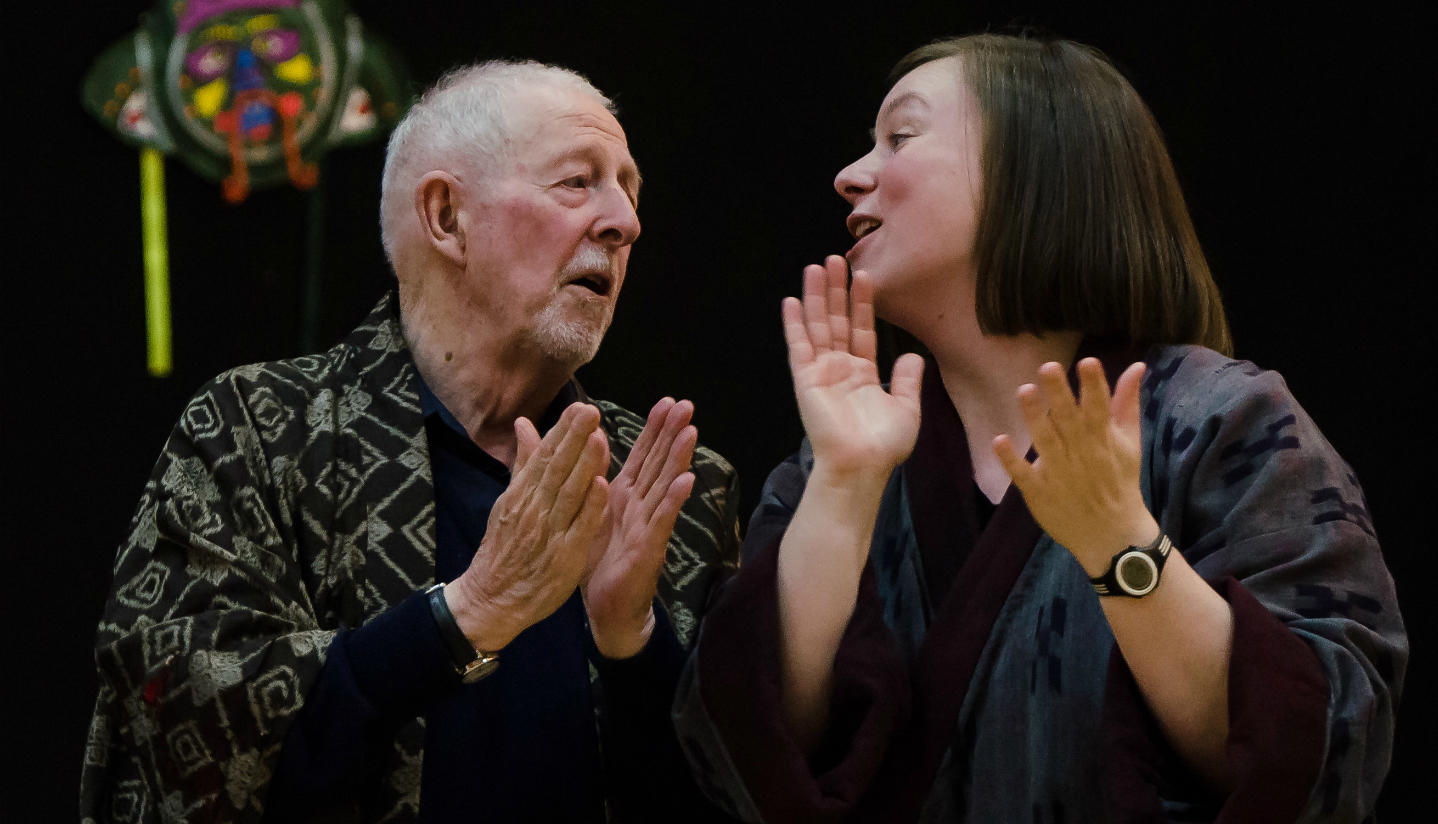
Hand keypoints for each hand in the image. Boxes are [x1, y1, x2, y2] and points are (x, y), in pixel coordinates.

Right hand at [447, 403, 610, 649]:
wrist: (492, 599)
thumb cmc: (504, 547)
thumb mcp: (509, 500)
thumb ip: (524, 463)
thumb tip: (524, 424)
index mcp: (521, 494)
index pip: (544, 456)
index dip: (563, 432)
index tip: (580, 407)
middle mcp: (534, 509)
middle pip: (556, 469)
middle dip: (574, 439)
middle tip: (591, 411)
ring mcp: (549, 532)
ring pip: (568, 494)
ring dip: (584, 465)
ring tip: (599, 438)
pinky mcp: (564, 557)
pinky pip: (578, 528)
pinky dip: (590, 507)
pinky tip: (601, 485)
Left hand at [582, 397, 696, 658]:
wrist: (605, 608)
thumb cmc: (598, 560)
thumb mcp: (585, 511)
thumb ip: (586, 475)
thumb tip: (588, 437)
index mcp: (624, 495)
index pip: (643, 455)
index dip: (655, 429)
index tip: (667, 401)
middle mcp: (641, 506)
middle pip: (659, 463)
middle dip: (672, 434)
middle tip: (687, 405)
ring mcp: (648, 526)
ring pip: (665, 486)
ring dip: (679, 459)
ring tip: (691, 431)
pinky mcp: (649, 548)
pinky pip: (662, 520)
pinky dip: (674, 500)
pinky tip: (687, 480)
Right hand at [783, 255, 923, 480]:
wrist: (862, 466)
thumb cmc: (884, 446)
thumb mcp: (906, 409)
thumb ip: (907, 380)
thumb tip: (912, 356)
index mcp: (862, 375)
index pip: (862, 329)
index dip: (863, 303)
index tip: (864, 276)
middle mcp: (839, 369)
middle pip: (837, 320)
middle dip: (837, 290)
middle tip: (835, 259)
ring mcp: (821, 373)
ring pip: (818, 326)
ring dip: (817, 297)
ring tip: (816, 267)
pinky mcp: (806, 380)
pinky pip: (798, 347)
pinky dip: (794, 324)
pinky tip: (792, 301)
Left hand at [993, 358, 1157, 574]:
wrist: (1112, 533)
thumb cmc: (1119, 480)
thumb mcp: (1130, 442)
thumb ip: (1127, 403)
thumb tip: (1136, 365)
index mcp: (1104, 440)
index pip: (1099, 408)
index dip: (1094, 385)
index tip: (1087, 362)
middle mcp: (1081, 454)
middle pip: (1069, 420)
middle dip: (1059, 394)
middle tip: (1047, 367)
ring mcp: (1059, 474)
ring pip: (1046, 442)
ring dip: (1034, 417)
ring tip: (1024, 390)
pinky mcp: (1040, 492)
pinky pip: (1024, 474)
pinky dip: (1012, 459)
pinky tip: (999, 440)